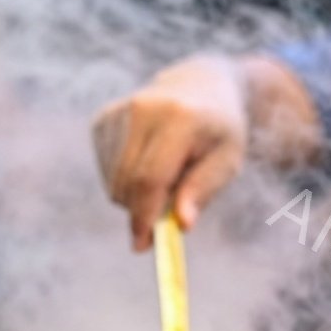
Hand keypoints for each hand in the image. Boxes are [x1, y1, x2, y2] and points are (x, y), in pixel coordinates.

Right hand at [91, 56, 250, 250]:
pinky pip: (106, 170)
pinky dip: (125, 178)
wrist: (200, 85)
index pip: (150, 177)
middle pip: (127, 183)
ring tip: (167, 174)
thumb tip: (181, 224)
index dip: (143, 215)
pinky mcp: (103, 119)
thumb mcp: (227, 160)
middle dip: (142, 210)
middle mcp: (143, 109)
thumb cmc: (220, 130)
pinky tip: (148, 160)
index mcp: (179, 118)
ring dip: (136, 194)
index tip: (142, 245)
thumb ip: (203, 190)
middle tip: (167, 215)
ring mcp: (118, 111)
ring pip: (113, 180)